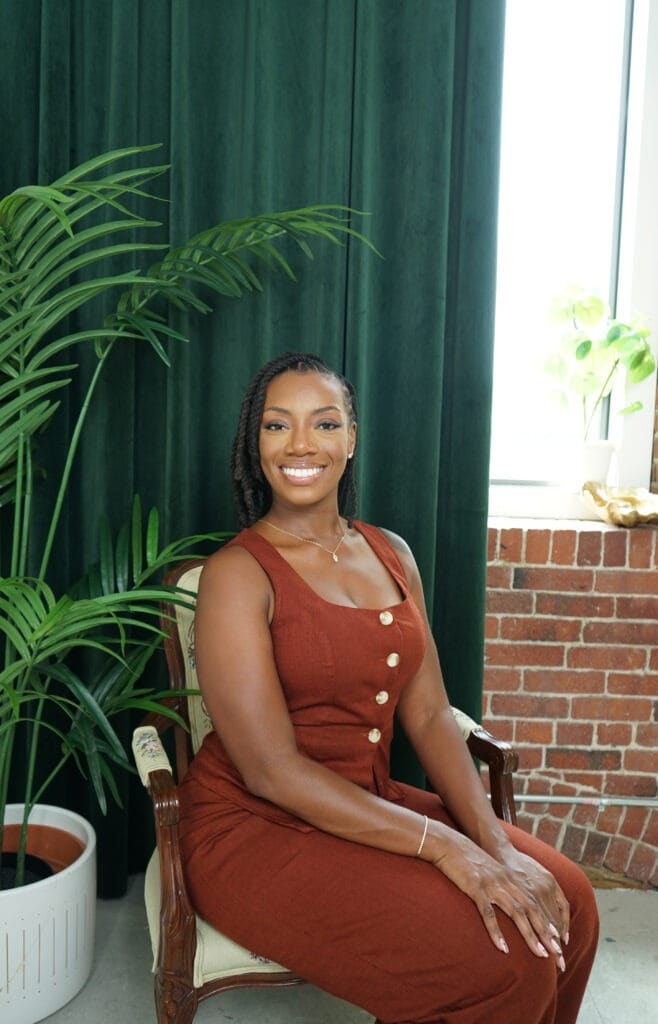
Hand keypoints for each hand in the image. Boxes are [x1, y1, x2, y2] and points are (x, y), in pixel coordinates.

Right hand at [429, 833, 567, 968]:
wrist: (451, 845)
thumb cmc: (469, 861)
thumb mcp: (492, 872)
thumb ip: (503, 885)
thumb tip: (511, 905)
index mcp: (511, 879)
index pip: (535, 903)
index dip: (547, 921)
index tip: (558, 941)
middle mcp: (506, 882)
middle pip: (532, 909)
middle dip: (545, 932)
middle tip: (557, 953)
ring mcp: (492, 885)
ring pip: (516, 912)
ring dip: (530, 934)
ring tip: (540, 953)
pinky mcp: (476, 888)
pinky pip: (488, 913)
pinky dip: (497, 931)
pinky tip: (503, 947)